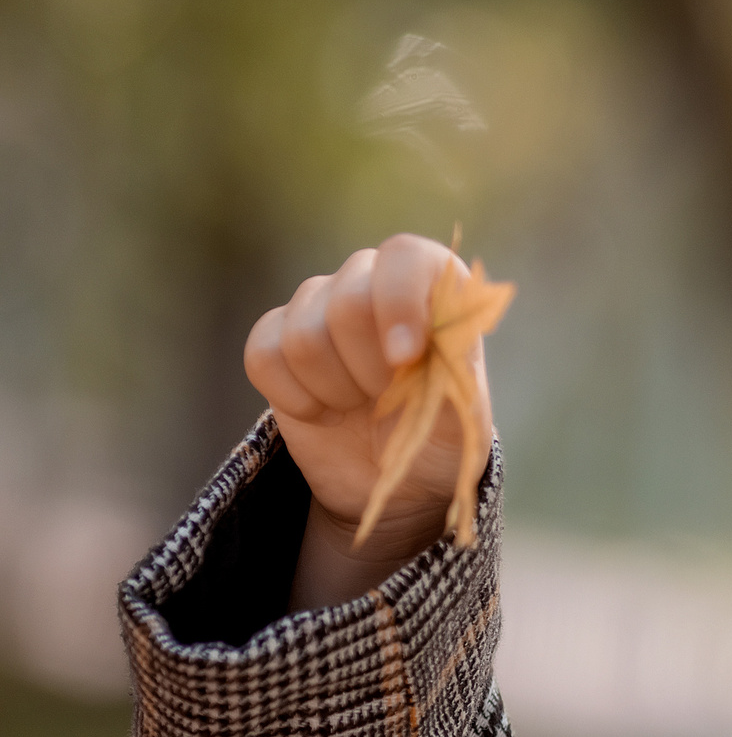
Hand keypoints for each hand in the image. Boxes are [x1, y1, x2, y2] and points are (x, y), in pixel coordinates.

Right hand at [242, 234, 489, 607]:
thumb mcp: (463, 416)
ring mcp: (317, 305)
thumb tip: (423, 340)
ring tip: (361, 405)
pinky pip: (264, 358)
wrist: (397, 478)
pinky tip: (325, 411)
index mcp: (431, 287)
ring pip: (303, 337)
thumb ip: (453, 374)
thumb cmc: (440, 436)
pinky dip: (298, 400)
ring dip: (336, 390)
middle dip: (371, 369)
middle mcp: (370, 280)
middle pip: (348, 303)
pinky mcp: (275, 338)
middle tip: (389, 398)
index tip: (405, 360)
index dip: (400, 303)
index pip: (406, 258)